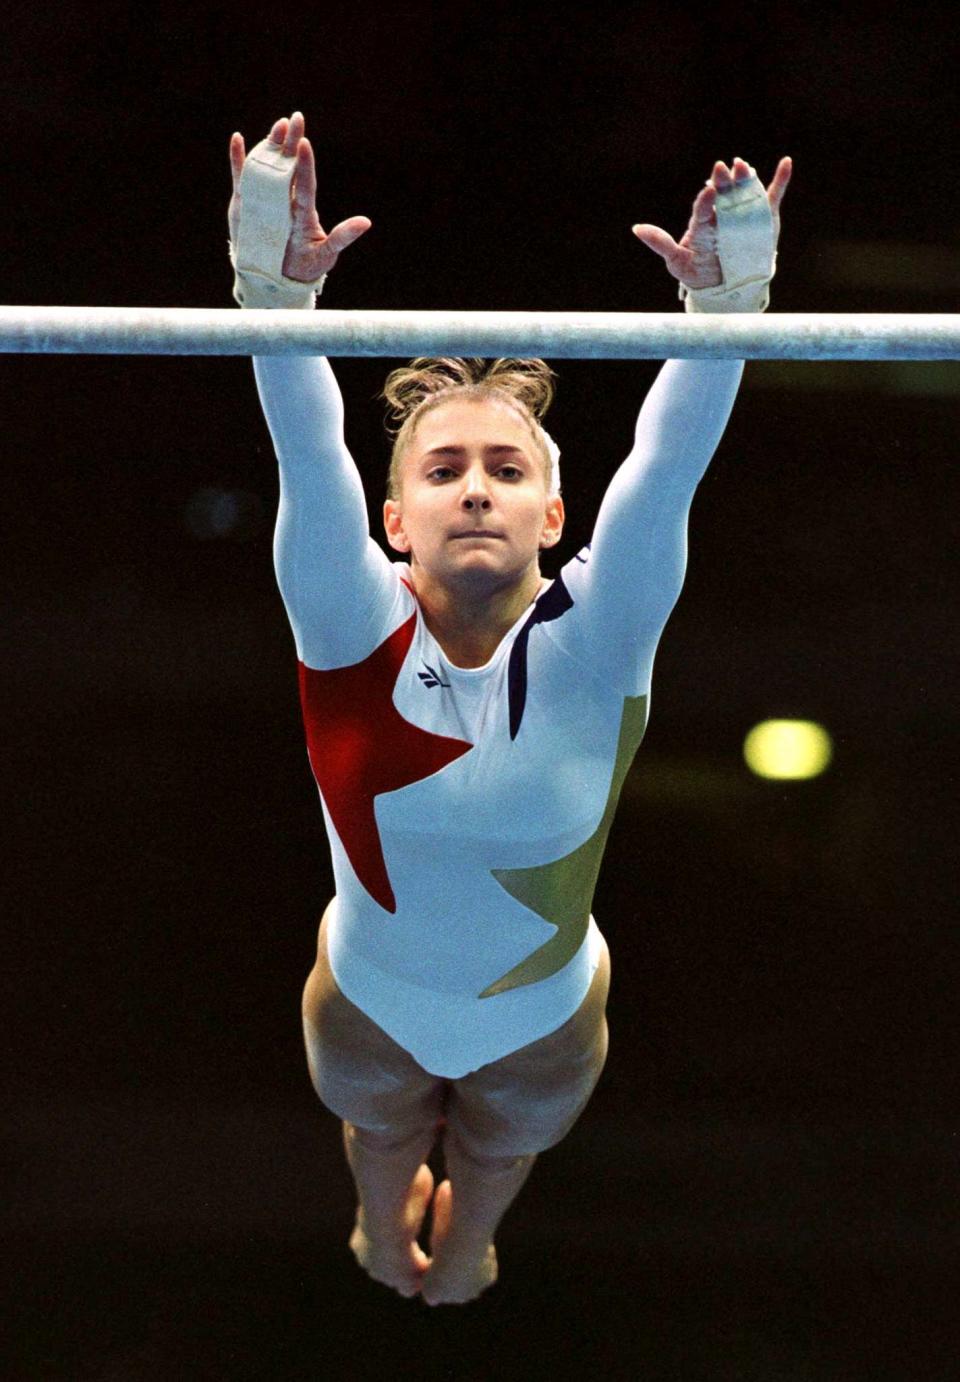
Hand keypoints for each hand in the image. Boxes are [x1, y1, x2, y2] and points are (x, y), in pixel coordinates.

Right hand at [228, 111, 371, 282]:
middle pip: (288, 168)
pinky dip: (238, 159)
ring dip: (270, 146)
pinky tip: (237, 138)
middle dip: (291, 144)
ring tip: (277, 125)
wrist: (277, 278)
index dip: (305, 165)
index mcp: (303, 212)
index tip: (305, 144)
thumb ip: (342, 237)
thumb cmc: (305, 266)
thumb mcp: (326, 255)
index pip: (305, 184)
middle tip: (296, 119)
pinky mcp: (245, 204)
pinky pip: (241, 178)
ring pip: (267, 168)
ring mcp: (265, 200)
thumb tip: (366, 222)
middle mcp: (285, 201)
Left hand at [632, 157, 791, 289]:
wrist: (724, 284)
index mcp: (703, 223)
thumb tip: (637, 229)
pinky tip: (786, 163)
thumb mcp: (677, 261)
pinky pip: (772, 196)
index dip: (705, 201)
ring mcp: (744, 212)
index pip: (703, 209)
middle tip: (721, 168)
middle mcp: (723, 213)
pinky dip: (780, 180)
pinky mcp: (764, 216)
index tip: (707, 192)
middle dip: (722, 182)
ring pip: (746, 192)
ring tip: (743, 166)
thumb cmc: (698, 271)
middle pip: (723, 194)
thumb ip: (661, 244)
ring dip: (746, 178)